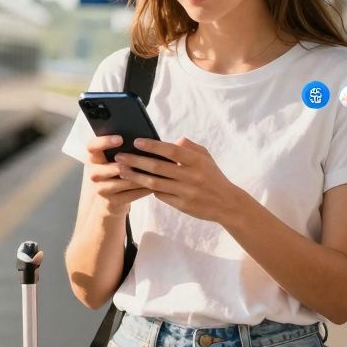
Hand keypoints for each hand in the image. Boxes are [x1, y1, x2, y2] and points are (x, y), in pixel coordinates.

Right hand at [84, 135, 152, 214]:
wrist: (109, 199)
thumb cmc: (116, 171)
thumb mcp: (113, 159)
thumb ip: (124, 149)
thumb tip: (143, 138)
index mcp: (94, 157)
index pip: (92, 146)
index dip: (104, 142)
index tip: (120, 139)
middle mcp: (94, 173)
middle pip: (101, 169)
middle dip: (118, 166)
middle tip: (132, 163)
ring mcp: (101, 189)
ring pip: (118, 184)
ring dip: (135, 179)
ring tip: (151, 174)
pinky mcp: (111, 202)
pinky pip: (128, 196)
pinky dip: (141, 191)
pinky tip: (152, 186)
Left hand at [112, 137, 241, 223]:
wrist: (227, 203)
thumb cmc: (213, 176)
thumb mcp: (205, 157)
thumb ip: (188, 146)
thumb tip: (171, 141)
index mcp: (196, 161)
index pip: (172, 151)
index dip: (153, 146)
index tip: (136, 142)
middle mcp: (191, 176)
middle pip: (158, 167)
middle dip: (136, 161)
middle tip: (120, 157)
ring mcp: (186, 192)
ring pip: (155, 183)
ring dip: (136, 176)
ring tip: (122, 171)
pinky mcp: (182, 205)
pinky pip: (160, 195)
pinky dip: (148, 188)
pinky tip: (136, 183)